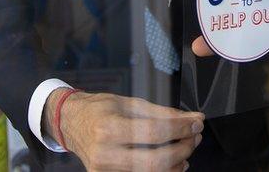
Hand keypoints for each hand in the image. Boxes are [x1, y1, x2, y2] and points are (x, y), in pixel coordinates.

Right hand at [47, 89, 204, 170]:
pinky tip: (173, 162)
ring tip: (186, 147)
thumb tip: (191, 118)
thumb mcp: (130, 103)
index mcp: (109, 128)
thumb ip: (162, 113)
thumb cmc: (99, 110)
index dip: (181, 128)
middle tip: (195, 136)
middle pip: (155, 161)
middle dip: (182, 149)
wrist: (71, 123)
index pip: (154, 132)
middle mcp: (105, 154)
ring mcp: (105, 171)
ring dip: (177, 163)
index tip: (196, 123)